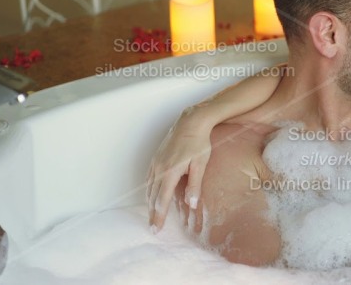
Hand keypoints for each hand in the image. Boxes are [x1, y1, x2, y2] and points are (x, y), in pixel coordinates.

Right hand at [147, 109, 211, 230]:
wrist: (191, 122)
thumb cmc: (199, 143)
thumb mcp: (200, 165)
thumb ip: (195, 185)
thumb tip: (191, 205)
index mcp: (170, 172)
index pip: (162, 200)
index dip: (159, 216)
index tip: (156, 229)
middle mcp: (159, 168)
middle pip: (153, 196)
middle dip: (152, 213)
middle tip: (152, 228)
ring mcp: (156, 162)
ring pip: (149, 187)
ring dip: (149, 202)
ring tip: (151, 214)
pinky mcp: (157, 157)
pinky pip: (149, 177)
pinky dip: (149, 189)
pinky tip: (152, 194)